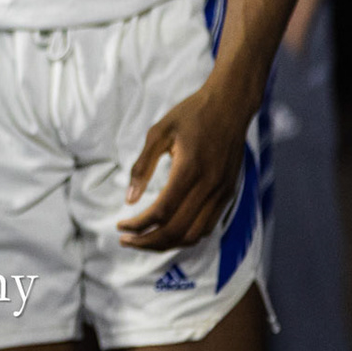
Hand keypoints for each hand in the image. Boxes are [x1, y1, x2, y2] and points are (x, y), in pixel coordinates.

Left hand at [117, 85, 249, 250]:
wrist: (230, 106)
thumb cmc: (190, 114)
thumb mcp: (158, 132)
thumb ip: (142, 166)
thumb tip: (129, 199)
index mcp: (190, 169)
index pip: (162, 211)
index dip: (139, 225)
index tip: (121, 227)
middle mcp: (209, 186)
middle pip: (177, 230)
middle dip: (148, 241)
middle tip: (126, 240)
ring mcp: (222, 193)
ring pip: (194, 234)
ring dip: (167, 244)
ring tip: (144, 241)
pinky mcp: (228, 194)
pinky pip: (208, 226)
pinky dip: (187, 236)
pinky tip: (169, 232)